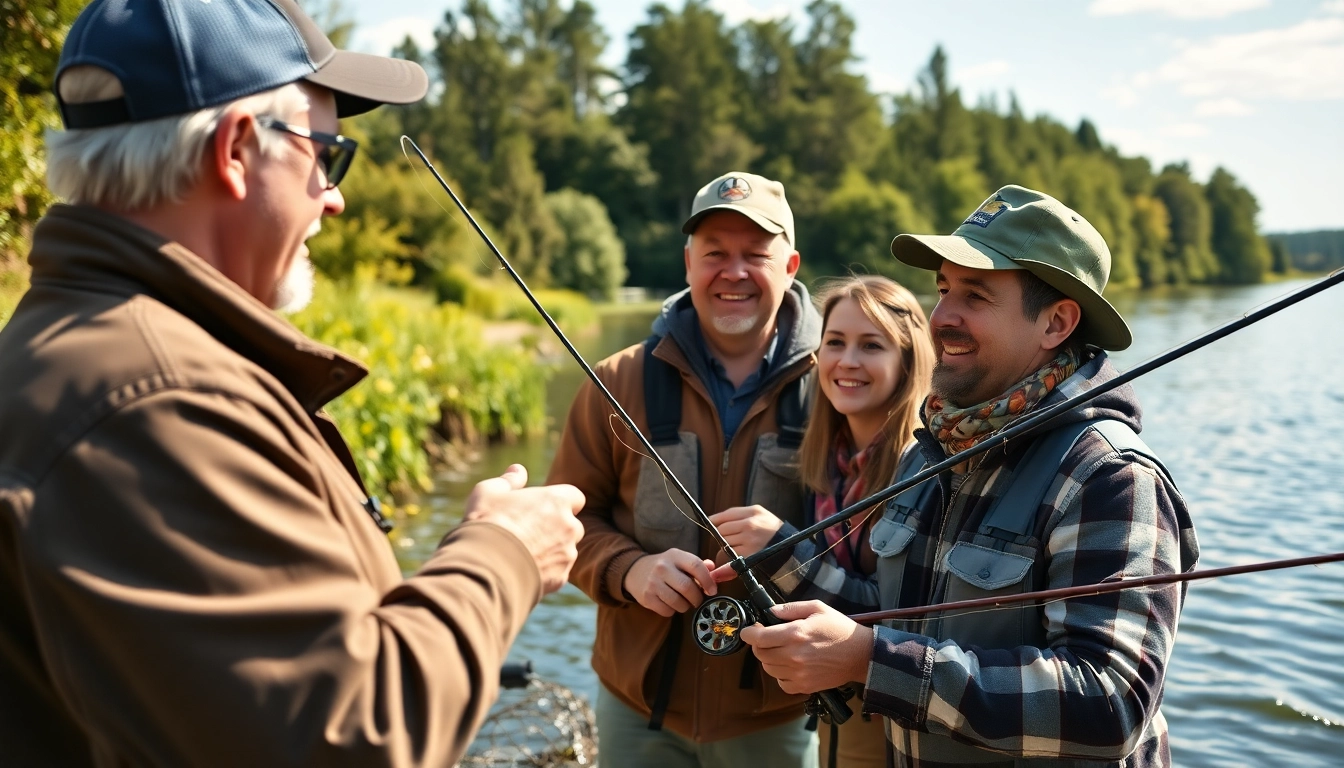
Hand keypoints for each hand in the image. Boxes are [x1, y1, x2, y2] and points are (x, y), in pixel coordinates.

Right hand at [463, 464, 584, 593]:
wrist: (485, 567)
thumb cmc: (487, 524)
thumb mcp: (489, 492)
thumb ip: (509, 480)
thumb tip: (518, 470)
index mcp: (557, 501)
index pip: (575, 497)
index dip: (561, 502)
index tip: (544, 508)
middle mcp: (569, 526)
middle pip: (572, 525)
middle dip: (557, 528)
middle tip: (530, 533)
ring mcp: (567, 554)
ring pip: (566, 550)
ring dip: (552, 551)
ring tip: (523, 555)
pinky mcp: (561, 578)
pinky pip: (557, 572)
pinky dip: (546, 571)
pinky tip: (523, 572)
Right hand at [623, 549, 717, 616]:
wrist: (635, 571)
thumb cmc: (664, 567)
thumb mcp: (679, 560)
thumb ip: (697, 564)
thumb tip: (713, 569)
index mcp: (674, 555)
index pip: (696, 566)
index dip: (707, 580)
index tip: (712, 591)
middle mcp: (662, 568)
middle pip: (688, 588)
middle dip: (697, 598)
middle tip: (697, 600)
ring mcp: (653, 583)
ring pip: (678, 603)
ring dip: (685, 606)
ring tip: (683, 602)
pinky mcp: (646, 598)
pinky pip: (667, 611)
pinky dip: (672, 611)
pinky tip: (670, 603)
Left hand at [708, 505, 782, 557]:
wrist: (791, 550)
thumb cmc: (773, 532)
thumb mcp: (762, 516)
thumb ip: (740, 516)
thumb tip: (712, 520)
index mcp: (754, 512)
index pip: (727, 514)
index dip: (716, 520)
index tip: (711, 523)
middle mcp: (751, 524)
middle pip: (722, 528)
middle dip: (722, 535)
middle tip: (729, 539)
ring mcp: (749, 540)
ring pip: (724, 542)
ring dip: (725, 546)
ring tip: (736, 548)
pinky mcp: (748, 554)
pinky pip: (728, 555)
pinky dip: (726, 557)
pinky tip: (732, 558)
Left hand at [739, 601, 872, 693]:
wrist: (860, 655)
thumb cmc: (839, 629)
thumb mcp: (817, 608)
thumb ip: (791, 608)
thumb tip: (771, 611)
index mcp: (795, 634)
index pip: (759, 638)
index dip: (748, 634)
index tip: (749, 631)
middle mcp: (793, 656)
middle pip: (760, 654)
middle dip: (759, 644)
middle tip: (767, 638)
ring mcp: (798, 674)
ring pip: (768, 669)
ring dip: (769, 659)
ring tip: (780, 650)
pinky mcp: (804, 686)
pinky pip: (781, 683)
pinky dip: (780, 675)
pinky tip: (789, 666)